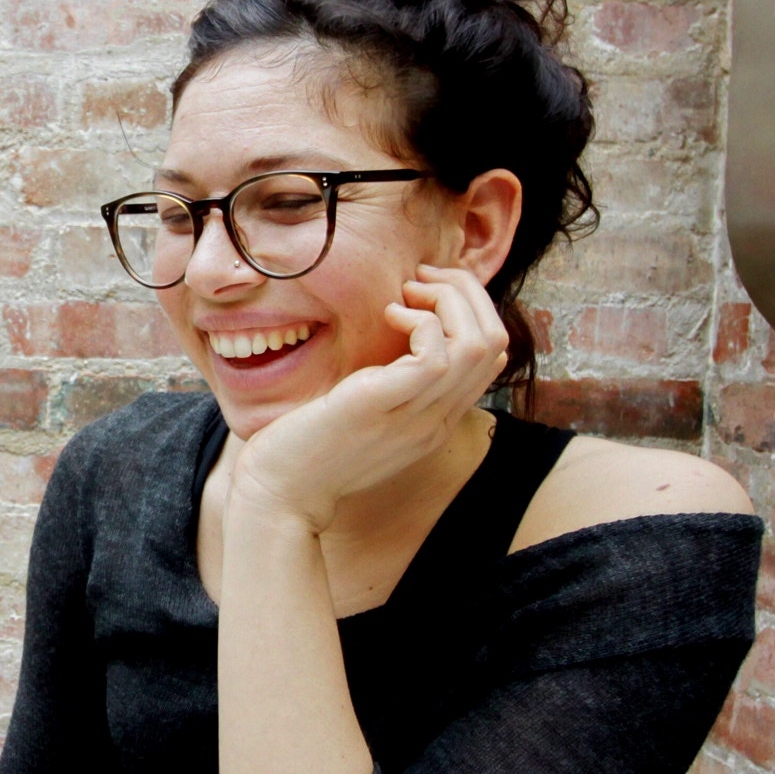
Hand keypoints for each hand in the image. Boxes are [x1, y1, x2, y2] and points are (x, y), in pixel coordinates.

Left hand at [230, 263, 509, 530]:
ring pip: (478, 343)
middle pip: (495, 342)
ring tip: (406, 293)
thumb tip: (393, 334)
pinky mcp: (384, 404)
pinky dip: (420, 320)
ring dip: (448, 300)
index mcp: (434, 421)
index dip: (469, 312)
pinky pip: (437, 352)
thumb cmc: (306, 448)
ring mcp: (416, 415)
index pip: (491, 358)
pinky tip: (387, 315)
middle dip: (466, 293)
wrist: (279, 493)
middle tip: (420, 280)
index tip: (424, 295)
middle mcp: (436, 420)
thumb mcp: (362, 414)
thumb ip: (388, 385)